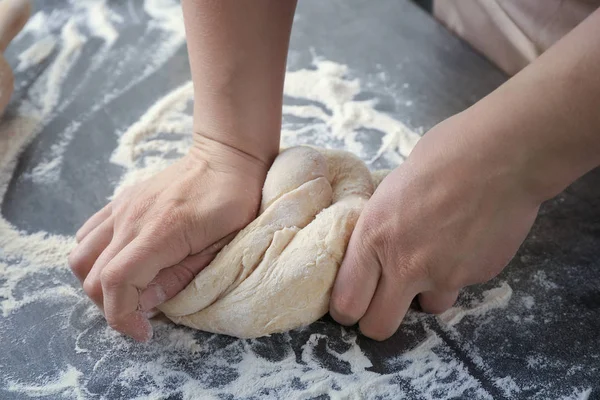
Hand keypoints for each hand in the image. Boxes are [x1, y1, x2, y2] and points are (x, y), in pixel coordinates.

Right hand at [69, 135, 267, 340]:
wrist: (225, 158)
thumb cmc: (233, 202)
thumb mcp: (221, 247)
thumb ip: (181, 277)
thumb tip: (146, 304)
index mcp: (161, 231)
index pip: (116, 282)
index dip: (122, 316)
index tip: (143, 332)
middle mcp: (132, 218)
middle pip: (93, 275)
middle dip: (112, 306)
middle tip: (140, 315)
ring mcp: (122, 207)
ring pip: (82, 256)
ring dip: (97, 283)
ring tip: (129, 291)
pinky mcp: (120, 202)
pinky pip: (89, 234)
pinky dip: (95, 257)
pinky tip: (122, 263)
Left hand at [329, 117, 541, 339]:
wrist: (503, 155)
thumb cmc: (444, 155)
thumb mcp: (392, 188)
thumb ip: (381, 227)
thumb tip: (377, 244)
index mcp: (373, 236)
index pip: (346, 302)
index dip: (347, 308)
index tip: (354, 302)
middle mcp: (403, 264)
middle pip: (378, 327)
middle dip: (378, 319)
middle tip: (385, 301)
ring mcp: (442, 275)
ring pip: (426, 308)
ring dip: (427, 291)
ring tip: (438, 254)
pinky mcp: (477, 276)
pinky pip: (459, 286)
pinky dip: (459, 272)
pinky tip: (467, 240)